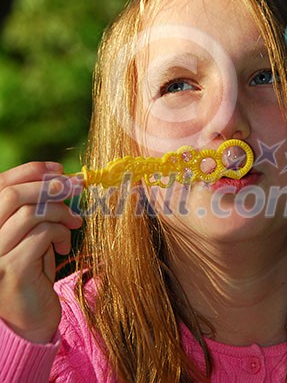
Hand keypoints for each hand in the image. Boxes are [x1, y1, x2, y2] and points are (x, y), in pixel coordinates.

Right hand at [0, 161, 82, 343]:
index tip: (59, 170)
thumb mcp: (32, 232)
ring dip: (60, 212)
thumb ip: (36, 207)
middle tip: (77, 188)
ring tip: (74, 222)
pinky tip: (65, 246)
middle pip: (12, 195)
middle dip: (49, 186)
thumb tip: (62, 177)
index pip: (1, 184)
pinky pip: (42, 235)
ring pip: (30, 213)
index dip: (31, 171)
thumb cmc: (34, 270)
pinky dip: (61, 233)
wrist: (32, 318)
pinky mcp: (11, 269)